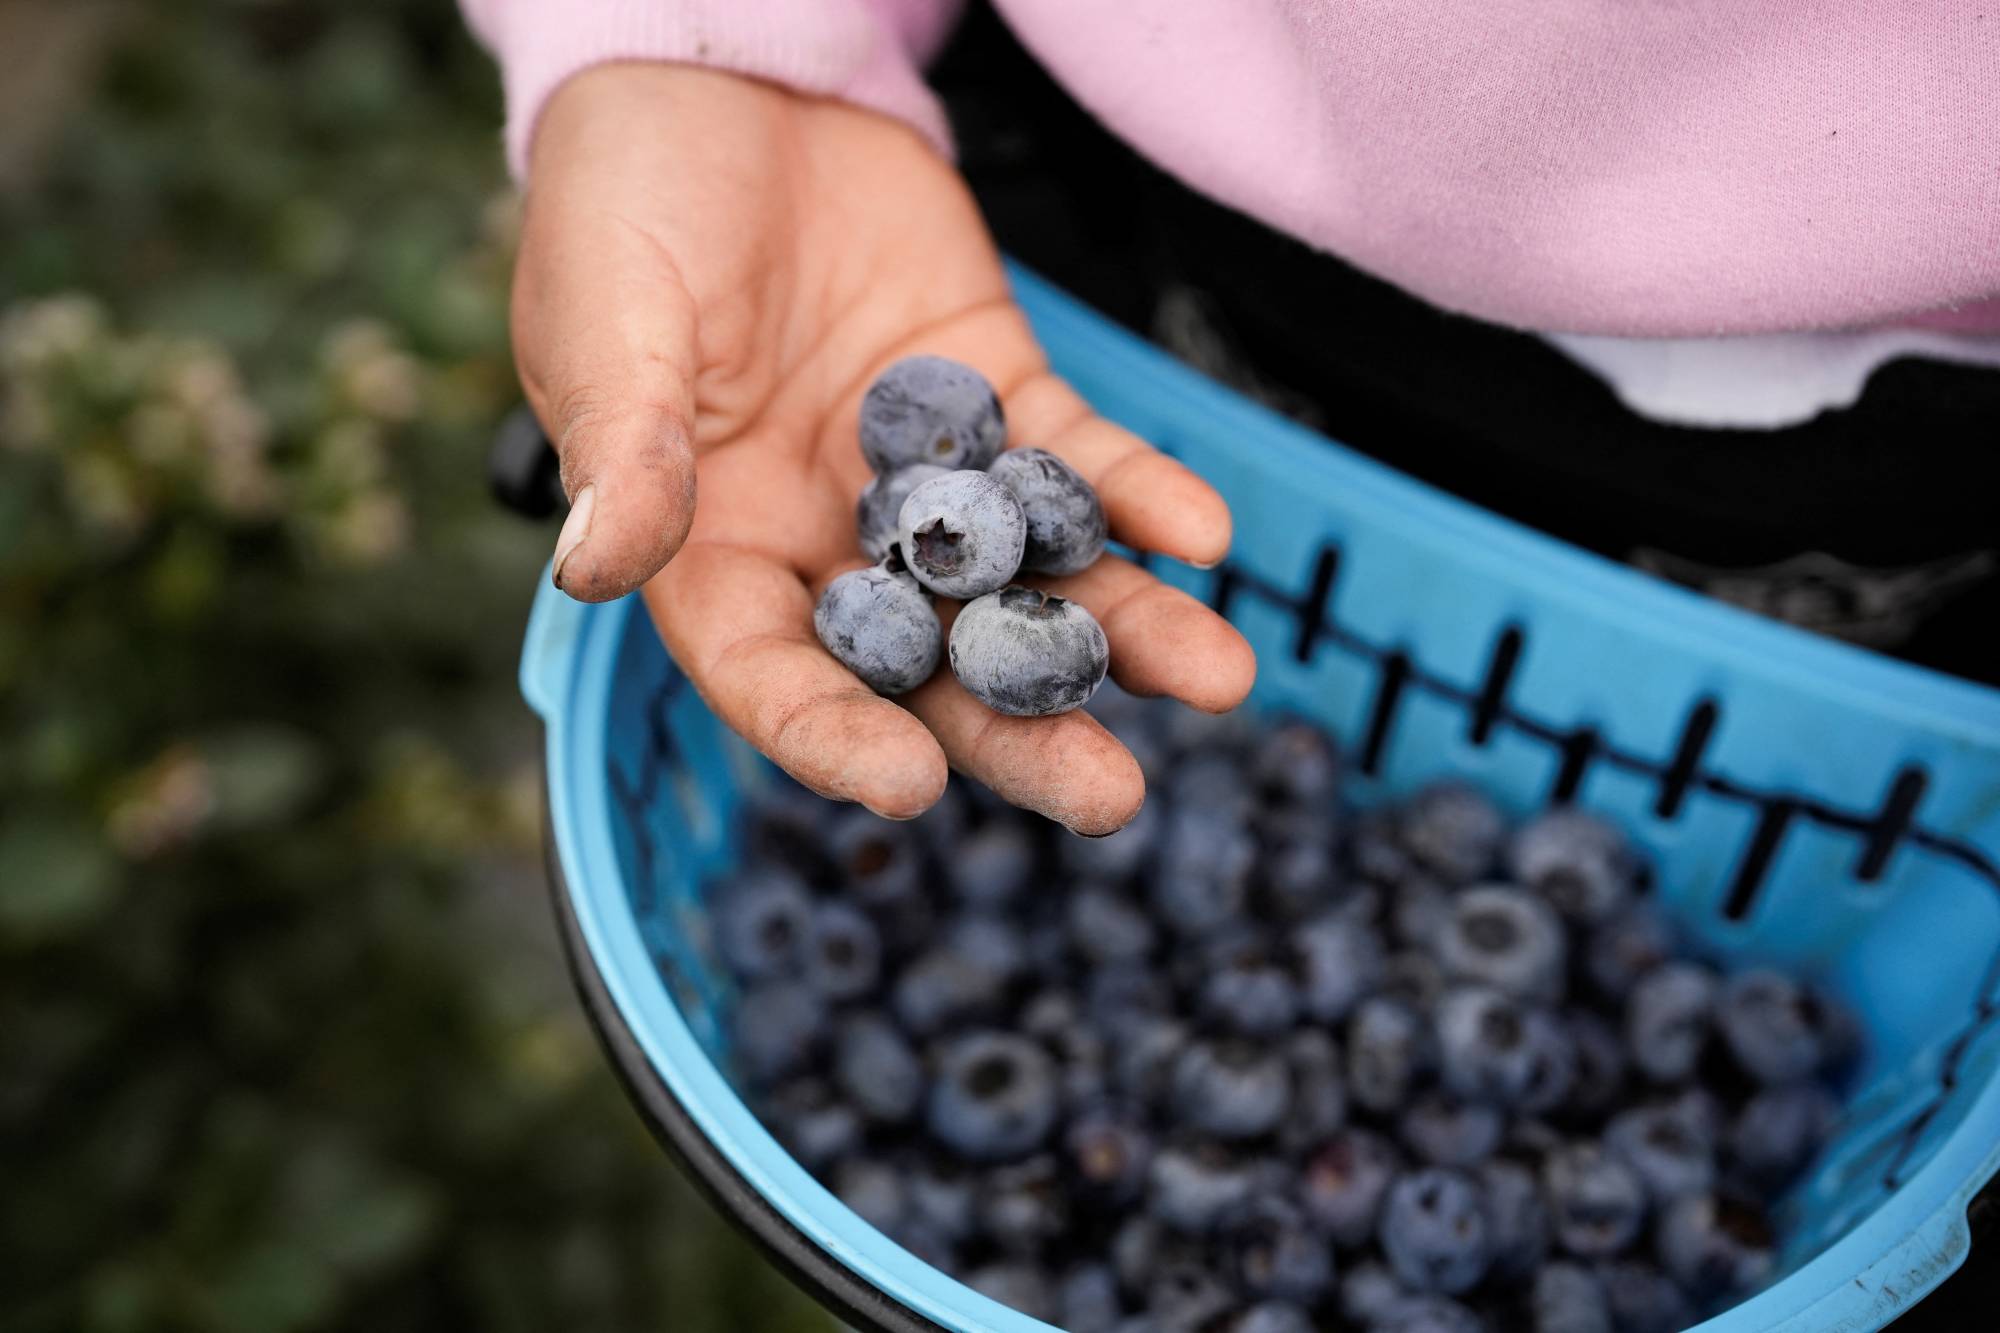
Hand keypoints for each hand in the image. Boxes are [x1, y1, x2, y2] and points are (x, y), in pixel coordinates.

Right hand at [512, 65, 1253, 833]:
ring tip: (1217, 677)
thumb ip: (624, 444)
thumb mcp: (608, 317)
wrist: (725, 73)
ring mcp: (924, 476)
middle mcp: (826, 539)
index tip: (913, 785)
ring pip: (1025, 579)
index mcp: (713, 553)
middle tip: (1114, 795)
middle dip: (1022, 728)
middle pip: (930, 662)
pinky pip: (1074, 462)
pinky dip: (1135, 495)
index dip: (835, 735)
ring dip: (1119, 629)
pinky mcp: (996, 397)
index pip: (773, 674)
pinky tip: (1202, 532)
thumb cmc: (625, 202)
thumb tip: (599, 568)